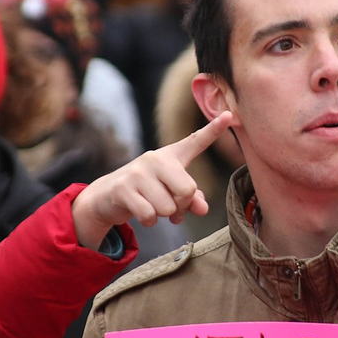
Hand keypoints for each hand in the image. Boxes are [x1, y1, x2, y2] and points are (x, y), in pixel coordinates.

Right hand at [72, 112, 231, 248]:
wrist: (107, 196)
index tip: (229, 115)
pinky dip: (149, 221)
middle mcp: (156, 158)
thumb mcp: (171, 193)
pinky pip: (149, 215)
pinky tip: (142, 214)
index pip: (196, 141)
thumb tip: (202, 209)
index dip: (214, 130)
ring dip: (163, 216)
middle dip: (182, 206)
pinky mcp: (124, 188)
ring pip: (168, 207)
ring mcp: (138, 172)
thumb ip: (192, 199)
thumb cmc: (148, 192)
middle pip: (187, 189)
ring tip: (153, 207)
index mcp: (172, 156)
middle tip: (172, 208)